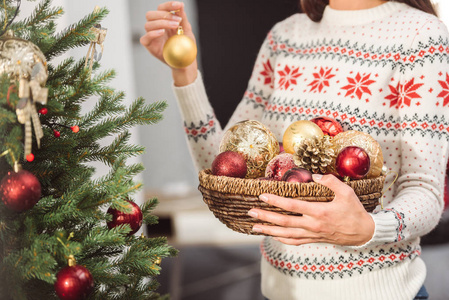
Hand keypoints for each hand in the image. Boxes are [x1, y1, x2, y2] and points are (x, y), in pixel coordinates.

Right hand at [140, 1, 197, 84]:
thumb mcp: (186, 30)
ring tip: (175, 26)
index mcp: (164, 21)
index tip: (178, 5)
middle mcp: (156, 27)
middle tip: (177, 21)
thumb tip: (180, 6)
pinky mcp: (150, 46)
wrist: (185, 61)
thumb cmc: (185, 46)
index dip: (168, 5)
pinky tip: (162, 33)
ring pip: (148, 24)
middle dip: (164, 15)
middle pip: (151, 14)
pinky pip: (145, 38)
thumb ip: (182, 18)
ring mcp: (152, 36)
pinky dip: (152, 34)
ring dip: (162, 23)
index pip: (161, 8)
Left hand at [248, 174, 374, 245]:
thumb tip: (314, 175)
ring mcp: (312, 234)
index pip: (292, 206)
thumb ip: (330, 182)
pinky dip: (282, 239)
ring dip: (268, 231)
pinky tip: (272, 236)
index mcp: (319, 212)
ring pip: (286, 234)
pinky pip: (294, 241)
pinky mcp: (314, 239)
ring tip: (254, 227)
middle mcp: (313, 225)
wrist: (364, 233)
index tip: (262, 196)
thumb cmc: (354, 211)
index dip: (276, 201)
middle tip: (250, 212)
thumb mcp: (346, 193)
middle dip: (265, 217)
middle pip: (284, 222)